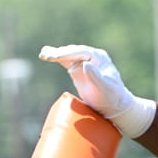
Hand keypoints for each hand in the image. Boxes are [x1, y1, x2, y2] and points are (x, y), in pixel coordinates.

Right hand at [39, 44, 155, 137]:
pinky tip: (45, 54)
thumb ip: (96, 76)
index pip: (81, 52)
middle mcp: (91, 57)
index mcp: (99, 57)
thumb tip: (85, 64)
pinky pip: (66, 62)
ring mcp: (84, 62)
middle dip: (59, 53)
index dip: (68, 53)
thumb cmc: (113, 96)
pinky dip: (57, 59)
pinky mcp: (78, 70)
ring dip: (55, 55)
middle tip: (46, 55)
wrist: (114, 105)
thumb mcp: (106, 87)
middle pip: (72, 52)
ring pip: (67, 55)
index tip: (56, 56)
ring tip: (44, 54)